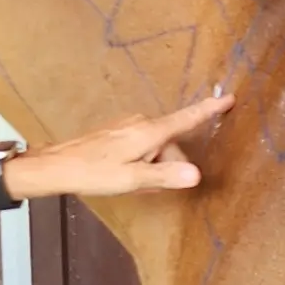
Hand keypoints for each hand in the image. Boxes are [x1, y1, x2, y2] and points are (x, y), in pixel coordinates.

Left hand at [6, 95, 234, 202]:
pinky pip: (143, 145)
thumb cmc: (94, 173)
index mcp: (149, 133)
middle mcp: (142, 123)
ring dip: (152, 165)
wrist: (55, 166)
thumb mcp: (132, 180)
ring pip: (157, 147)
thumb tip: (196, 175)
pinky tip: (124, 173)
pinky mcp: (118, 131)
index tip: (229, 98)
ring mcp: (129, 125)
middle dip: (168, 165)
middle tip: (145, 186)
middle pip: (172, 143)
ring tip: (131, 182)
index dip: (209, 110)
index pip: (187, 119)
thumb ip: (165, 176)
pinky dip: (142, 161)